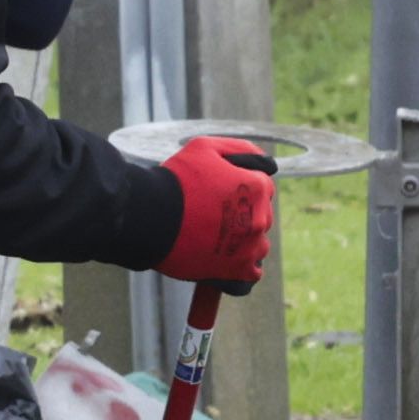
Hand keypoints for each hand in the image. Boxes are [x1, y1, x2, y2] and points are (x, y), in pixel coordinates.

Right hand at [152, 135, 277, 295]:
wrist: (151, 217)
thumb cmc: (176, 180)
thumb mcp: (204, 147)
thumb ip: (239, 149)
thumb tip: (267, 162)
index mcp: (256, 187)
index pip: (263, 187)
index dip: (240, 187)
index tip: (220, 192)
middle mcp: (260, 218)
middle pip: (261, 216)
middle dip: (243, 214)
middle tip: (213, 214)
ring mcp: (250, 246)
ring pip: (259, 244)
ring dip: (244, 241)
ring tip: (217, 237)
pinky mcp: (237, 270)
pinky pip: (252, 272)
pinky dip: (241, 266)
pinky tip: (224, 258)